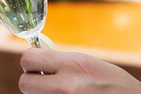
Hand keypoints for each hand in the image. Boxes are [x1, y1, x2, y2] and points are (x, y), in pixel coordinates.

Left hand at [19, 49, 140, 93]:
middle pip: (25, 84)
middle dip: (33, 83)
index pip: (28, 59)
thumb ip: (62, 61)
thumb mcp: (89, 64)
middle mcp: (67, 86)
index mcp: (73, 65)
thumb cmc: (115, 85)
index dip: (31, 63)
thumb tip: (34, 55)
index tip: (38, 67)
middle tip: (46, 83)